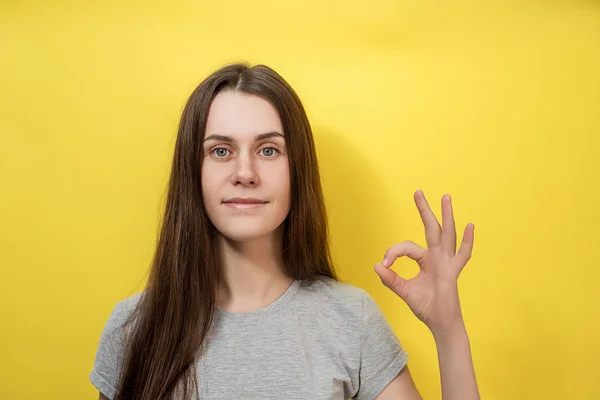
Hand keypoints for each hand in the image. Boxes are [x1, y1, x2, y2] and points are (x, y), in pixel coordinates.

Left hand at [374, 190, 474, 334]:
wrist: (439, 324)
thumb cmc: (426, 306)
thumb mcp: (404, 291)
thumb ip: (391, 279)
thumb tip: (376, 267)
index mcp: (425, 260)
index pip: (407, 247)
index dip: (392, 253)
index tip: (383, 265)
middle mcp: (437, 257)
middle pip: (431, 228)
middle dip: (424, 210)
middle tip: (417, 192)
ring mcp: (446, 263)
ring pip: (446, 234)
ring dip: (446, 215)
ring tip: (446, 197)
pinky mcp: (452, 272)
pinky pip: (462, 255)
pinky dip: (467, 241)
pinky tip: (470, 226)